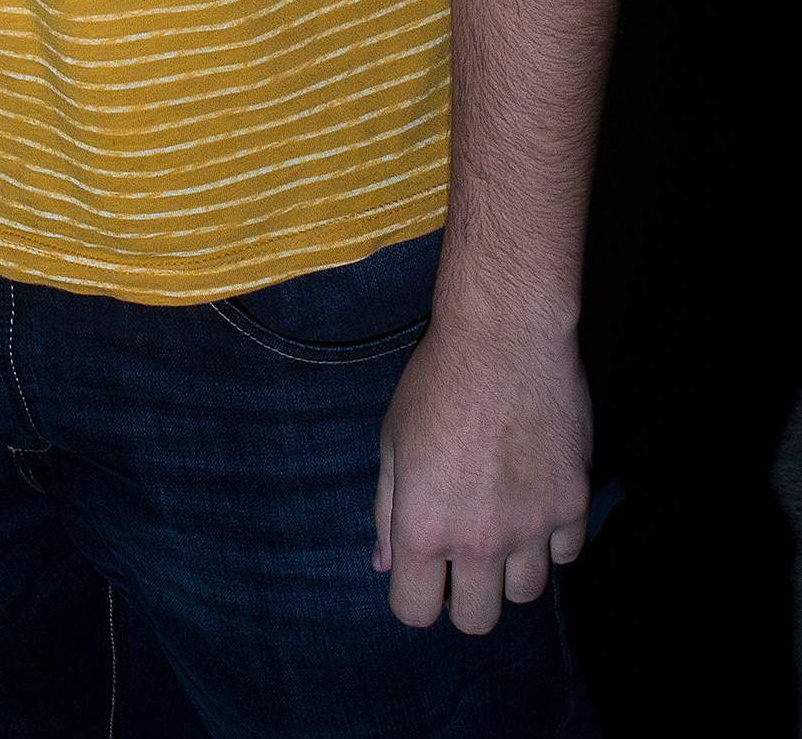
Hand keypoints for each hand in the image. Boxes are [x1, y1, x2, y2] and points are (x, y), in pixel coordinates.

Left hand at [372, 309, 592, 632]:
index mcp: (424, 527)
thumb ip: (387, 510)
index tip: (422, 574)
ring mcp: (532, 527)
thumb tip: (383, 564)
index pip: (415, 612)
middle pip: (476, 621)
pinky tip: (534, 500)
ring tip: (500, 521)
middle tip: (464, 557)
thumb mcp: (393, 440)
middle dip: (465, 597)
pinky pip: (565, 555)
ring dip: (510, 570)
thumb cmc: (437, 380)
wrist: (505, 335)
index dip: (416, 596)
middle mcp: (479, 540)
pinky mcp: (573, 505)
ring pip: (525, 594)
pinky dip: (550, 540)